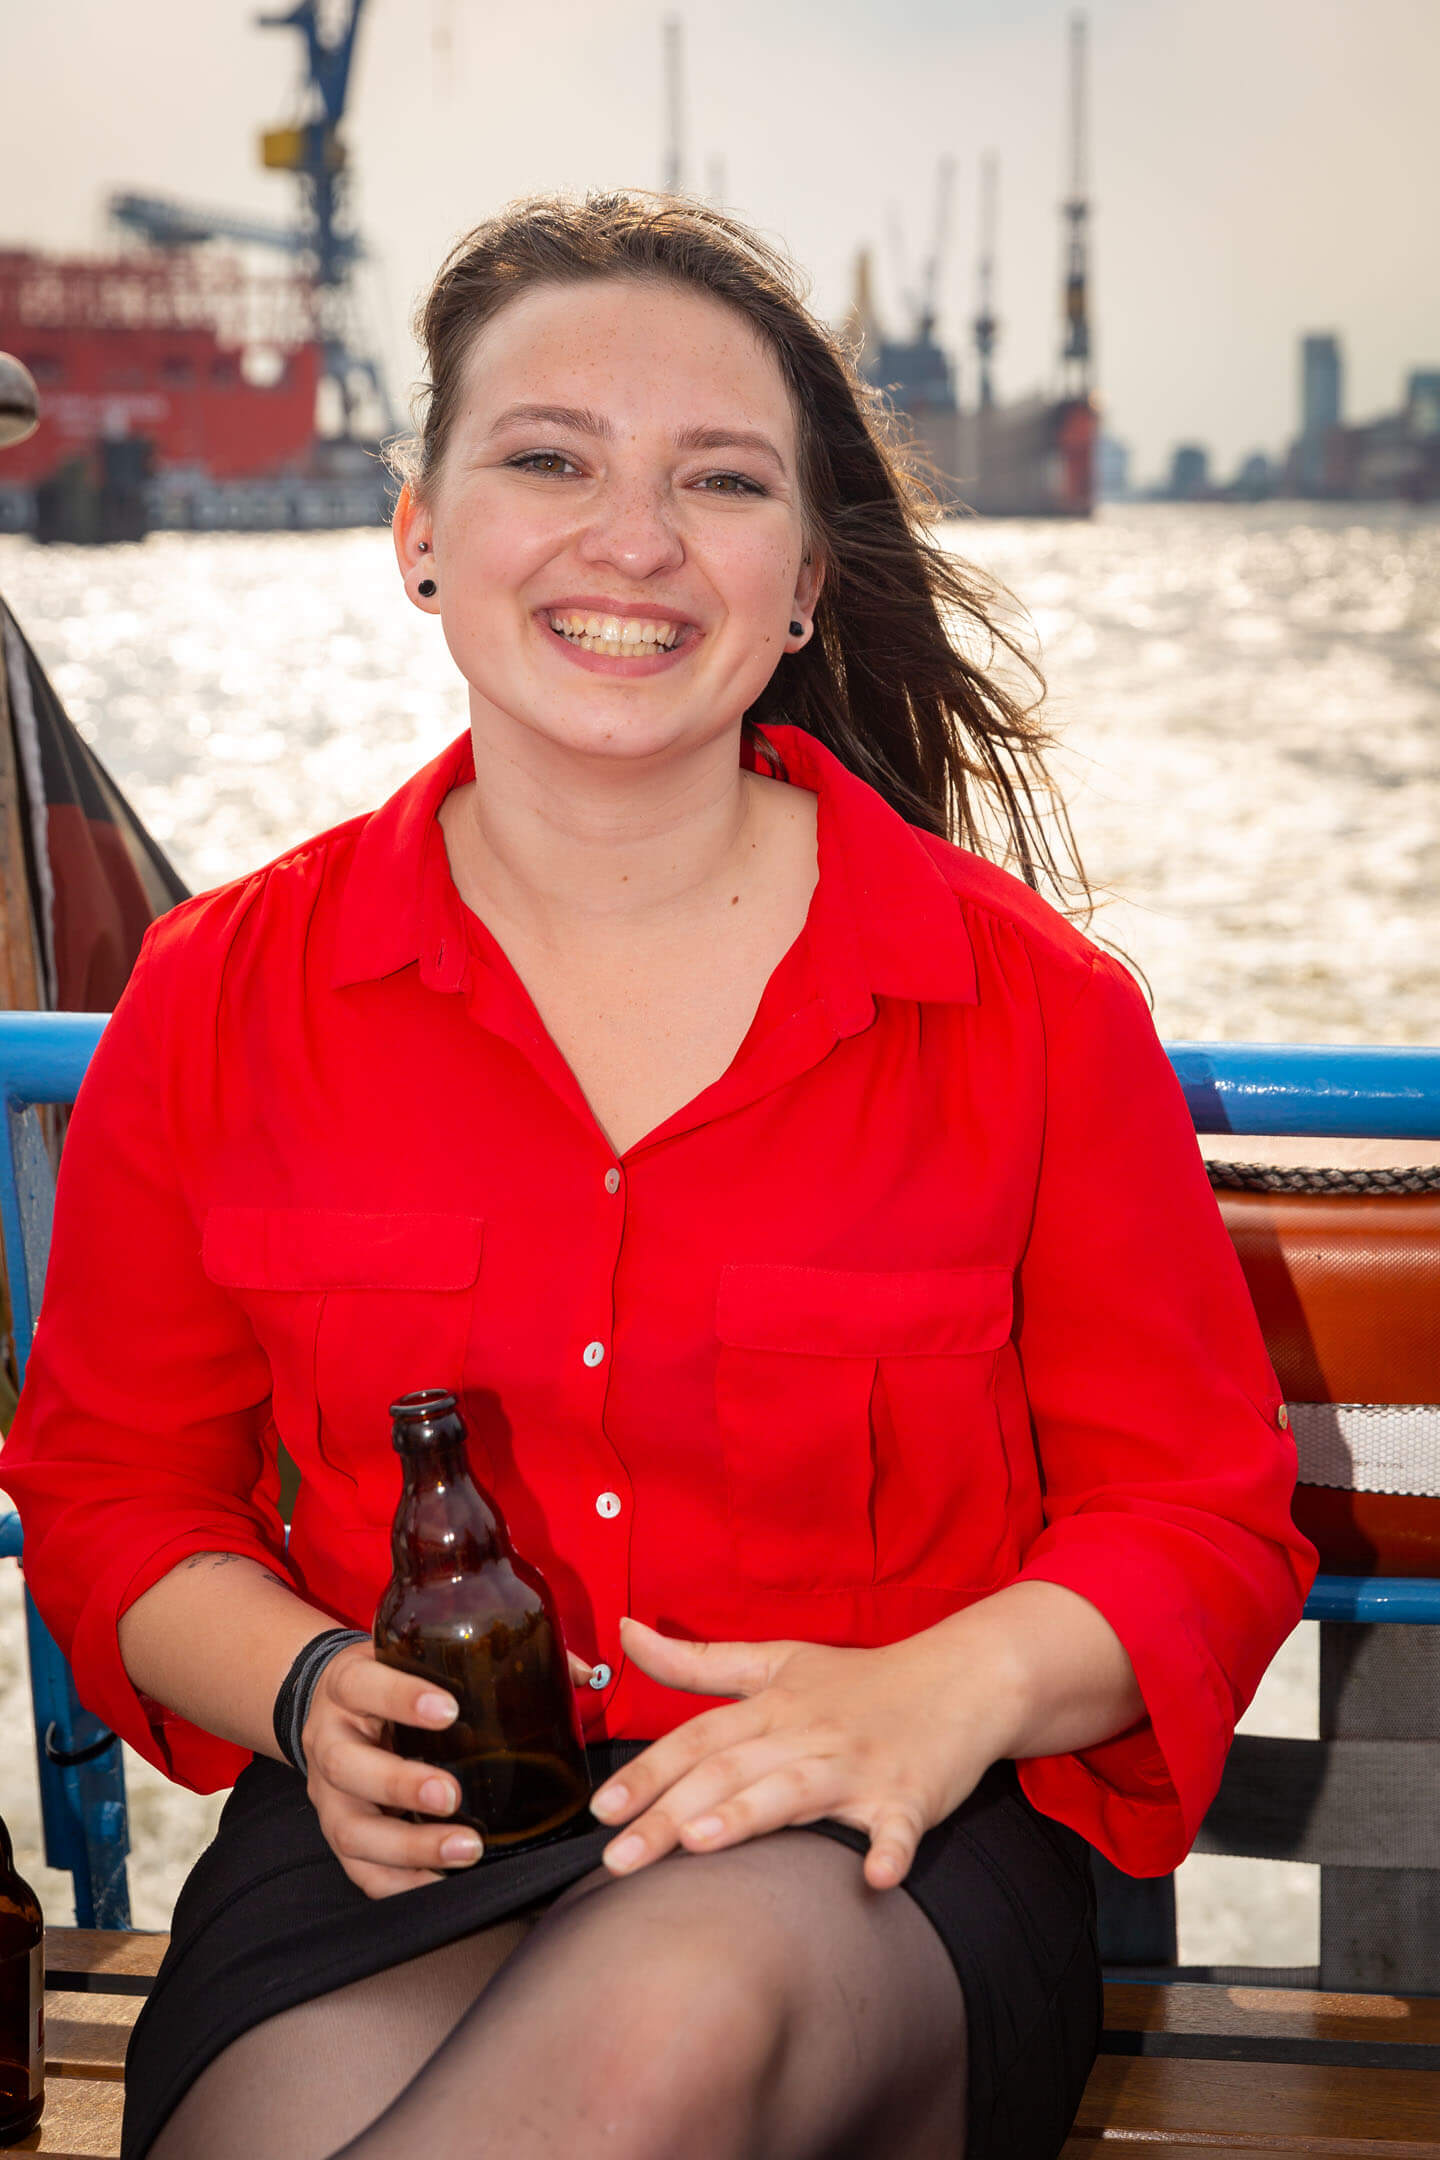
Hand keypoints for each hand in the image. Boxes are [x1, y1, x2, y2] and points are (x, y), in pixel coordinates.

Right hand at [302, 1642, 595, 1897]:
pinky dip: (399, 1885)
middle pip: (347, 1766)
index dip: (399, 1697)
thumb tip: (585, 1674)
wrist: (333, 1707)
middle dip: (400, 1785)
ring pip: (351, 1830)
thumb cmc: (393, 1680)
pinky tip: (441, 1886)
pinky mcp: (337, 1834)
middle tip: (452, 1796)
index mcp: (348, 1683)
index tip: (448, 1710)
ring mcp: (327, 1794)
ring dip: (407, 1846)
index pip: (363, 1684)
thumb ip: (498, 1659)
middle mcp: (329, 1739)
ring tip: (464, 1850)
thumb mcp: (420, 1655)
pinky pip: (359, 1871)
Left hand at [589, 1617, 1008, 1890]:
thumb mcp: (776, 1660)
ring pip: (796, 1790)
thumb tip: (625, 1632)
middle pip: (729, 1772)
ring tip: (701, 1843)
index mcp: (773, 1707)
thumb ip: (697, 1661)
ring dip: (750, 1815)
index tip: (600, 1809)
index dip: (648, 1772)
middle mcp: (807, 1734)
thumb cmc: (860, 1680)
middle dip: (670, 1814)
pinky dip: (890, 1849)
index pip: (698, 1739)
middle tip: (619, 1858)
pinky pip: (899, 1826)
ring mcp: (858, 1765)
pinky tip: (876, 1876)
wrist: (961, 1678)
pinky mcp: (910, 1795)